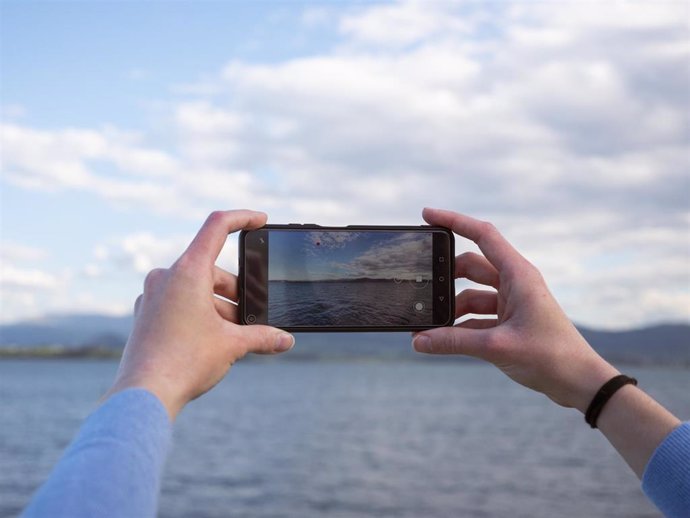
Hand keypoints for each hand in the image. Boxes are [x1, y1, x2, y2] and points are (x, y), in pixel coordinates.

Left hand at [102, 210, 294, 419]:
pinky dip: (198, 313)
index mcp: (187, 272)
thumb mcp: (232, 345)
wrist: (144, 395)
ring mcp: (151, 295)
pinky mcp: (145, 314)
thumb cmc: (185, 363)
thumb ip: (263, 337)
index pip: (217, 227)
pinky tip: (209, 341)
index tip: (261, 220)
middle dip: (236, 291)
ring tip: (231, 336)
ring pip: (195, 288)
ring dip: (218, 306)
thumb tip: (286, 340)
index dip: (243, 218)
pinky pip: (178, 303)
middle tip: (251, 316)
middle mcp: (165, 277)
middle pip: (211, 268)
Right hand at [413, 208, 619, 412]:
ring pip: (472, 294)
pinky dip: (460, 325)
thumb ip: (454, 342)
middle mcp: (515, 282)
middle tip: (421, 285)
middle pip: (471, 266)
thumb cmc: (550, 356)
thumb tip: (419, 341)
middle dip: (445, 276)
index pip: (482, 235)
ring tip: (428, 324)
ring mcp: (512, 302)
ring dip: (452, 307)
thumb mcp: (496, 347)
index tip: (427, 215)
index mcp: (518, 275)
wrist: (579, 382)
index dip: (454, 221)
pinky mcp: (509, 321)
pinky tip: (442, 339)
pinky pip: (477, 316)